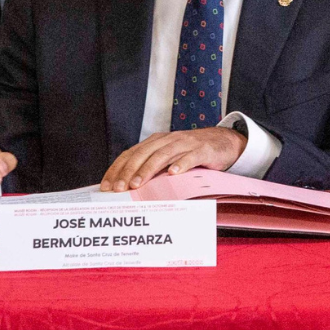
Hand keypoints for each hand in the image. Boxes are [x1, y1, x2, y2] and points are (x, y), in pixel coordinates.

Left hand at [101, 127, 247, 190]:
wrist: (223, 142)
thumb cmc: (191, 153)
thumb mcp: (169, 157)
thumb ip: (151, 167)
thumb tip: (127, 187)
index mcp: (156, 142)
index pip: (131, 154)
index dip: (117, 169)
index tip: (107, 185)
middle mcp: (168, 140)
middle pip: (143, 154)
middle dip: (129, 171)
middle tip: (119, 188)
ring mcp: (185, 144)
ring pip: (162, 155)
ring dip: (148, 169)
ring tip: (137, 184)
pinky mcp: (202, 150)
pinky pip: (190, 157)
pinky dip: (181, 164)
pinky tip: (173, 174)